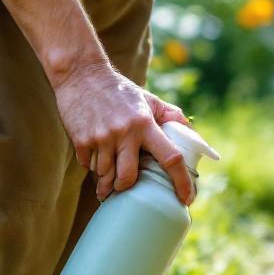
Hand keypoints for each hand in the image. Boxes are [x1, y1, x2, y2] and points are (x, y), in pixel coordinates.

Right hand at [52, 62, 193, 203]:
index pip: (170, 158)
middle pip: (128, 178)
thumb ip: (170, 116)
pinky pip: (88, 166)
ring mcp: (101, 138)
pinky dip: (92, 165)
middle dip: (125, 187)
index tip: (186, 199)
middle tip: (124, 186)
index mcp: (146, 124)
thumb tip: (192, 133)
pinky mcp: (81, 141)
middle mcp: (125, 133)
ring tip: (105, 174)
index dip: (182, 182)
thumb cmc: (120, 91)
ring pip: (105, 175)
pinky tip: (94, 155)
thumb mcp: (148, 99)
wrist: (82, 75)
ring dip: (106, 178)